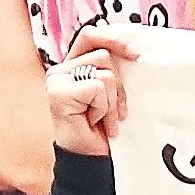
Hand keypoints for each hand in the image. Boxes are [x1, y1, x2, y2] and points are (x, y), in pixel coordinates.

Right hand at [46, 28, 138, 156]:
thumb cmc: (104, 127)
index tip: (137, 54)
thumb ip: (113, 70)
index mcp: (73, 65)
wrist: (91, 157)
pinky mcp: (59, 93)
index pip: (91, 36)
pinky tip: (95, 122)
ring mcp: (56, 81)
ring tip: (104, 119)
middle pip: (104, 55)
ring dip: (112, 101)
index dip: (114, 38)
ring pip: (104, 73)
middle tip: (114, 109)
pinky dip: (105, 108)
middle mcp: (61, 70)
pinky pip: (98, 88)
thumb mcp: (112, 93)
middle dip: (118, 85)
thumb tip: (135, 49)